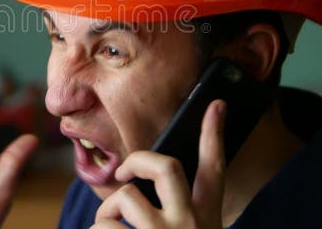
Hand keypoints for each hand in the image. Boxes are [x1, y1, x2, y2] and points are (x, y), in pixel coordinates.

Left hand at [92, 100, 226, 228]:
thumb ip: (180, 212)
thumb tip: (144, 191)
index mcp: (206, 219)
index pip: (215, 170)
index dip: (214, 135)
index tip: (217, 104)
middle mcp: (190, 223)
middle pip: (167, 167)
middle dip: (137, 161)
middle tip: (122, 171)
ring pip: (127, 196)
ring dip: (106, 211)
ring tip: (105, 224)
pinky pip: (104, 225)